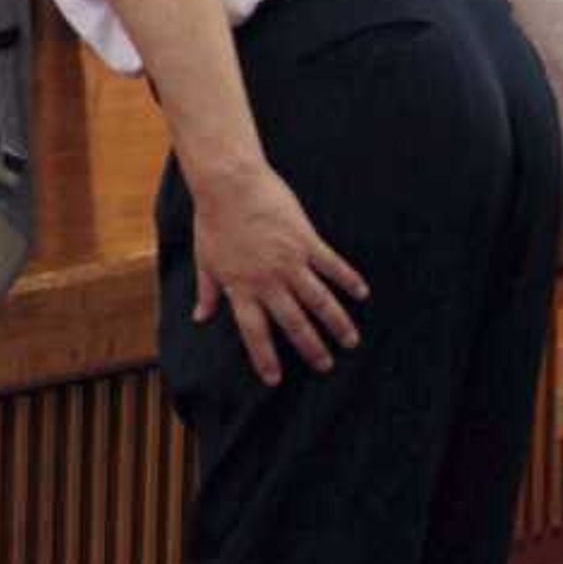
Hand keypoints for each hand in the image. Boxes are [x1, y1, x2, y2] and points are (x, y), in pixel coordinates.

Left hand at [188, 161, 369, 385]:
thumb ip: (208, 291)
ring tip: (351, 341)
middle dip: (311, 347)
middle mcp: (268, 281)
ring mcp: (290, 261)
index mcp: (241, 287)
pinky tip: (362, 293)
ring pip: (319, 300)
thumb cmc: (214, 220)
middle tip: (326, 366)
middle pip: (294, 322)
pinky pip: (331, 265)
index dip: (264, 357)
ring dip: (337, 322)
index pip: (254, 332)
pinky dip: (348, 280)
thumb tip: (200, 317)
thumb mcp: (205, 259)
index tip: (274, 380)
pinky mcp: (306, 240)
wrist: (229, 184)